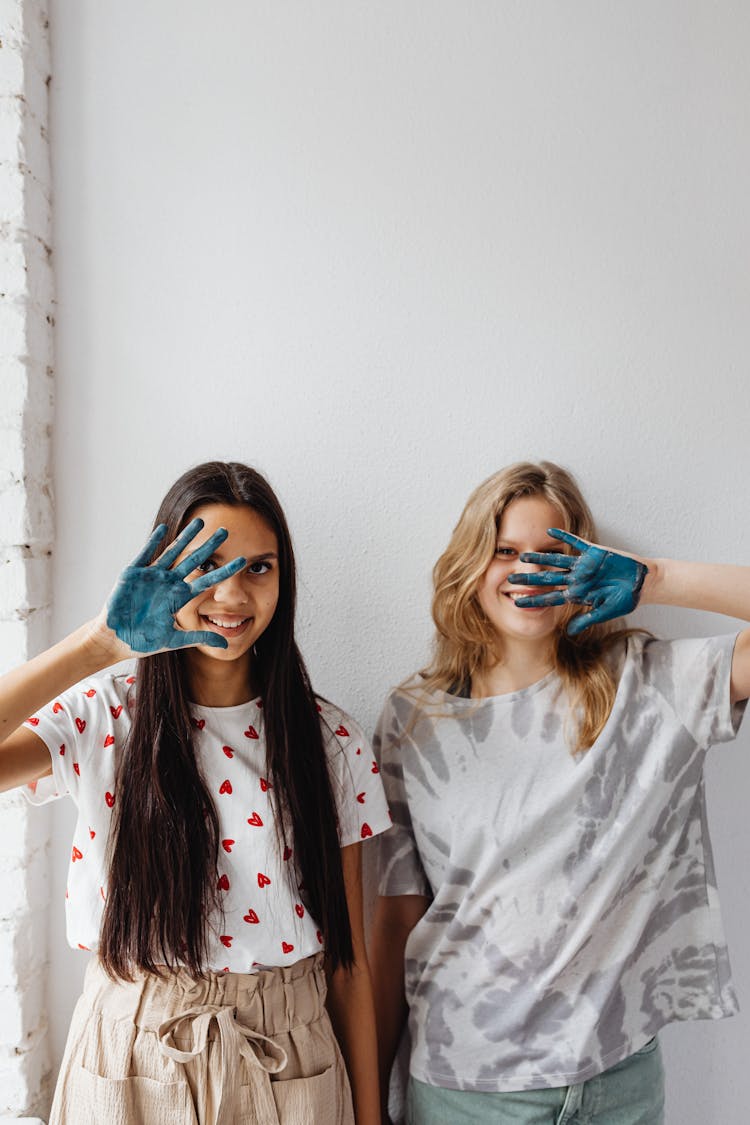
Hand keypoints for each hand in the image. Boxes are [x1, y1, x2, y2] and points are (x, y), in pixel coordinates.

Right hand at [103, 519, 246, 653]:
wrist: (114, 640)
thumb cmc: (142, 640)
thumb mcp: (174, 640)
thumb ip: (199, 638)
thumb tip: (226, 645)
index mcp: (179, 597)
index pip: (207, 580)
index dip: (224, 570)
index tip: (242, 560)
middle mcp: (169, 583)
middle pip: (194, 561)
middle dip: (209, 546)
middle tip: (225, 531)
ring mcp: (152, 576)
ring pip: (172, 552)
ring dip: (185, 537)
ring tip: (199, 522)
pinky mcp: (133, 573)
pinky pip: (146, 554)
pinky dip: (154, 541)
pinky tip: (164, 528)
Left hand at [507, 528, 647, 635]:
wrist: (643, 582)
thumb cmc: (626, 599)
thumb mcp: (605, 611)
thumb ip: (587, 619)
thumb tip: (569, 632)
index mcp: (578, 594)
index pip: (551, 597)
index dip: (535, 599)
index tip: (516, 602)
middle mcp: (577, 579)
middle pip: (548, 578)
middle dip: (530, 579)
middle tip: (510, 578)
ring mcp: (584, 565)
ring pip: (557, 561)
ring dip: (541, 558)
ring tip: (523, 556)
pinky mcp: (594, 552)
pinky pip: (576, 543)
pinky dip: (564, 538)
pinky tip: (550, 532)